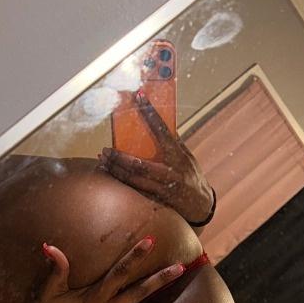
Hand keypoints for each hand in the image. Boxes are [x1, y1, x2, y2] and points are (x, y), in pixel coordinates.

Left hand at [98, 90, 214, 224]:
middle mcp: (171, 172)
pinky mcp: (158, 199)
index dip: (150, 113)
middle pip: (140, 163)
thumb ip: (173, 143)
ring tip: (103, 161)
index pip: (162, 130)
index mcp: (178, 156)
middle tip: (106, 149)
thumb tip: (158, 124)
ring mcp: (164, 187)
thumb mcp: (187, 157)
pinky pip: (136, 190)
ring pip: (134, 179)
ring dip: (116, 170)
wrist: (200, 205)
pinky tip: (111, 175)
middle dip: (120, 157)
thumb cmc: (192, 176)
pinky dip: (122, 182)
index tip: (139, 98)